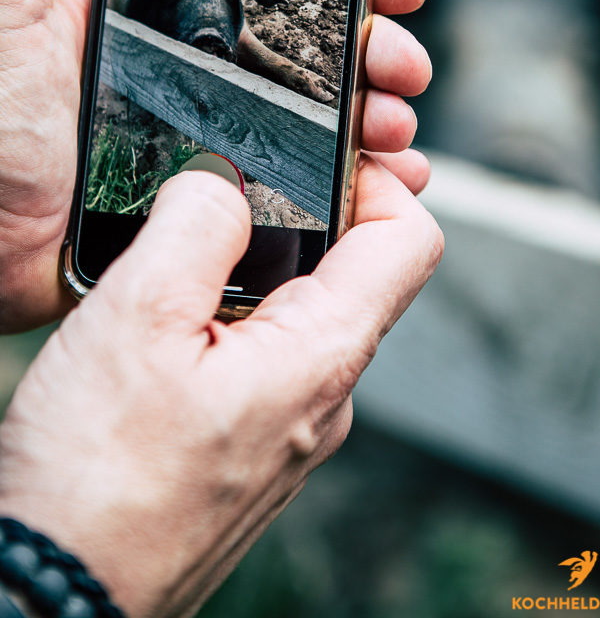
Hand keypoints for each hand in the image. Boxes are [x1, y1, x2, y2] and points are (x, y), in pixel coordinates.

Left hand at [0, 0, 431, 331]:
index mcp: (160, 4)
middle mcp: (196, 64)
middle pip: (314, 42)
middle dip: (376, 44)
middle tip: (400, 59)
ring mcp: (214, 132)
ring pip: (321, 113)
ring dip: (375, 112)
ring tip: (392, 120)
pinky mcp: (220, 198)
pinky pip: (305, 183)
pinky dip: (353, 181)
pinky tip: (384, 176)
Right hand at [0, 160, 442, 617]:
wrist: (57, 598)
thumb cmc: (93, 480)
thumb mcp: (138, 320)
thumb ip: (196, 229)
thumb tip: (224, 182)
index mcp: (322, 357)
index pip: (410, 242)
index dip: (377, 183)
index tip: (320, 157)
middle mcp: (325, 399)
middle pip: (355, 275)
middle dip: (302, 221)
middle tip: (230, 196)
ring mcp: (292, 432)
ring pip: (303, 318)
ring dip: (255, 276)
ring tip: (184, 264)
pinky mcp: (253, 452)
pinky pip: (266, 363)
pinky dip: (231, 325)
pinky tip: (169, 332)